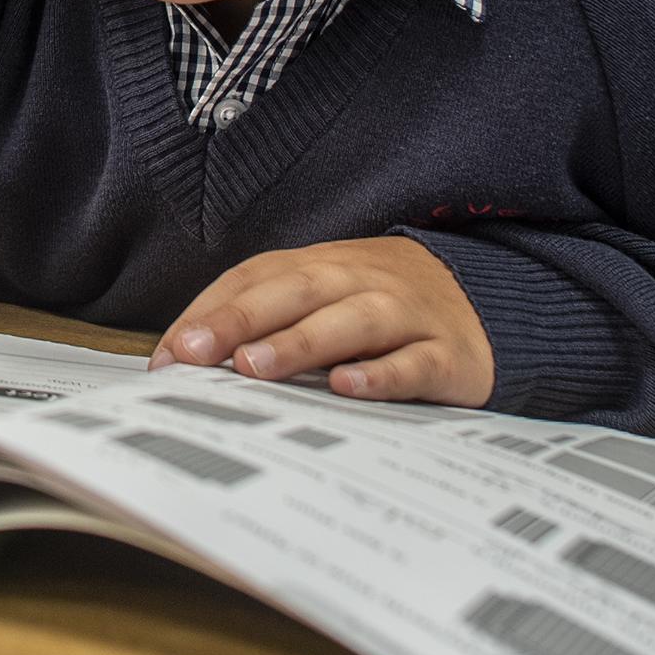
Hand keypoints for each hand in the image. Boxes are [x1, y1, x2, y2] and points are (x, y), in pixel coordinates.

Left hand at [149, 236, 493, 404]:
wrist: (485, 300)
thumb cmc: (381, 307)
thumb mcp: (323, 300)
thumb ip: (262, 322)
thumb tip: (184, 361)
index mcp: (320, 267)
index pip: (256, 279)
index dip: (211, 313)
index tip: (169, 354)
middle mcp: (359, 283)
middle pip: (296, 291)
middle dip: (241, 320)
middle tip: (196, 354)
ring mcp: (405, 315)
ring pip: (350, 322)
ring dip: (299, 342)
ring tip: (255, 367)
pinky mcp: (447, 355)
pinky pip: (414, 362)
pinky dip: (381, 373)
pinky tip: (346, 386)